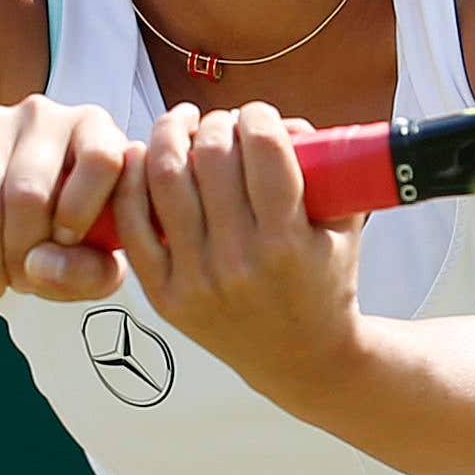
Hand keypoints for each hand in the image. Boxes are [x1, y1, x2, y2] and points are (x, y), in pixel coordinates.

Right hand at [0, 96, 131, 303]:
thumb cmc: (54, 229)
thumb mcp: (92, 256)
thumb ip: (93, 272)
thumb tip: (41, 266)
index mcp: (95, 131)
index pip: (101, 159)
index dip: (82, 211)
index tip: (64, 246)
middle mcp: (46, 115)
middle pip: (31, 192)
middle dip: (21, 254)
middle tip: (18, 285)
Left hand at [116, 102, 365, 396]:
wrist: (301, 359)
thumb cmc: (325, 285)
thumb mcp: (343, 227)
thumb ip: (326, 169)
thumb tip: (283, 120)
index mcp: (289, 242)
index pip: (263, 149)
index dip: (258, 115)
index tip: (258, 114)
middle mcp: (240, 261)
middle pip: (213, 157)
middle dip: (215, 123)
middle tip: (220, 121)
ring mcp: (198, 280)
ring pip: (167, 180)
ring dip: (168, 136)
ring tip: (178, 124)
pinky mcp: (166, 296)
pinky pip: (134, 225)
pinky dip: (131, 182)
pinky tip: (141, 158)